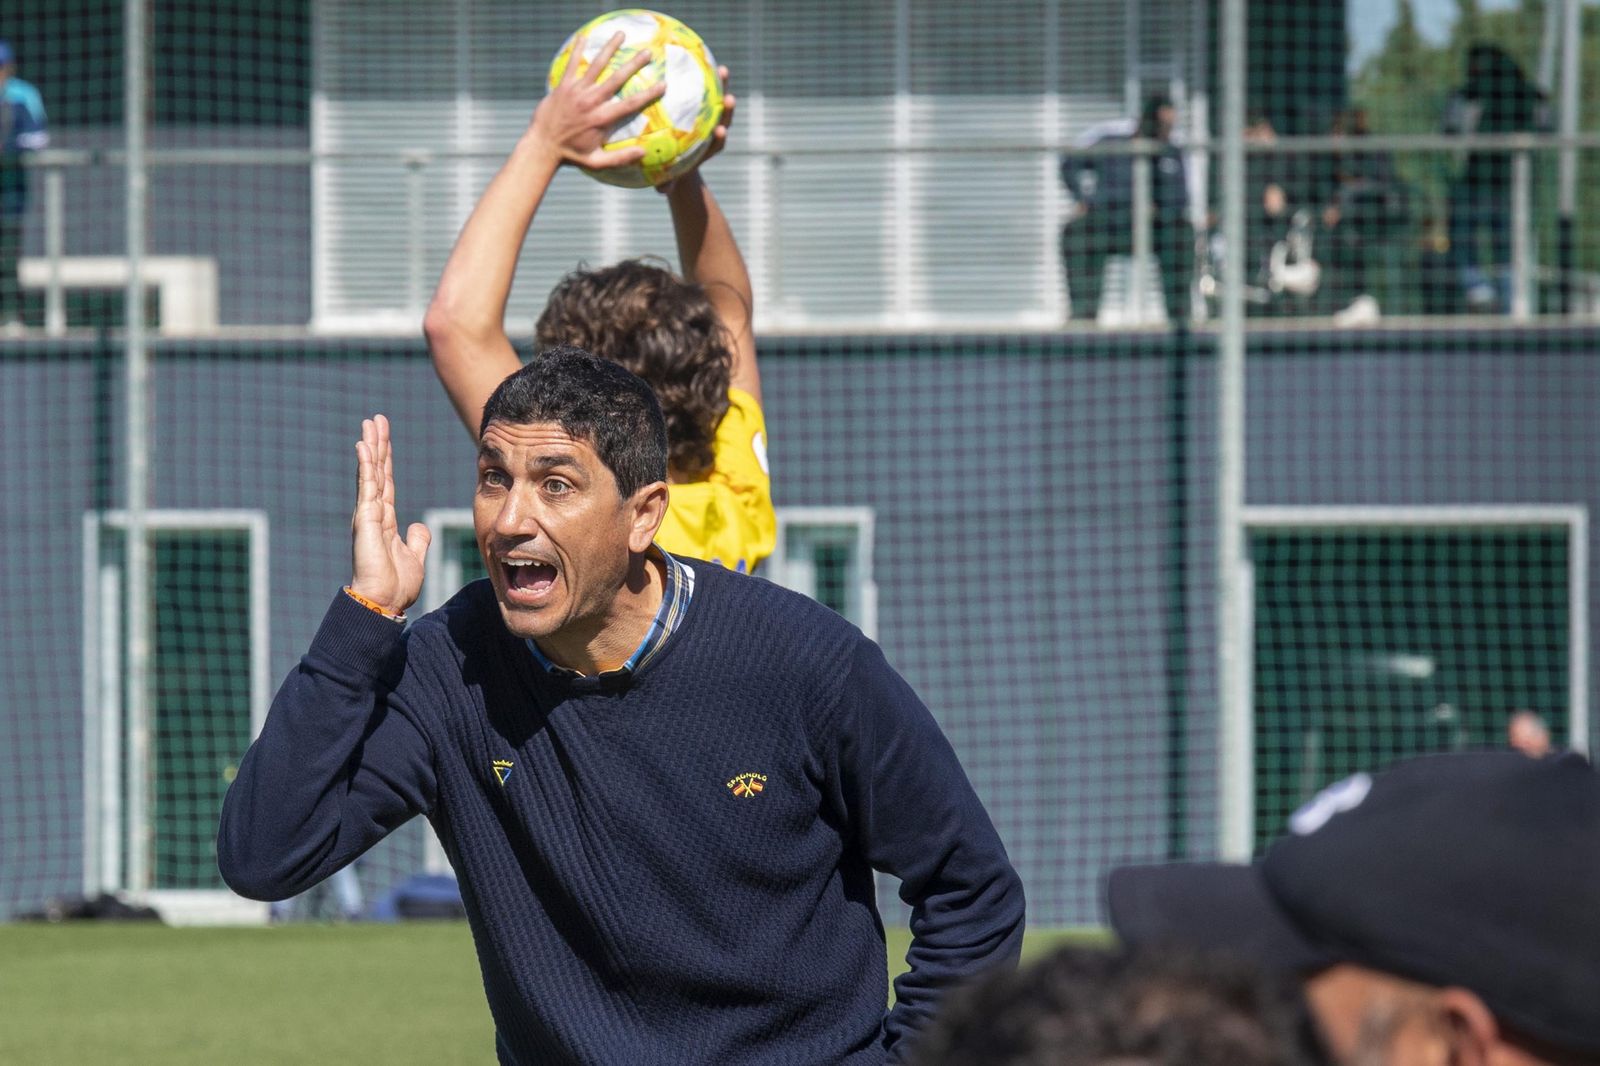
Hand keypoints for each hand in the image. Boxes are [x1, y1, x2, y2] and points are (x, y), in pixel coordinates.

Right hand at [349, 415, 430, 615]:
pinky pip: (367, 486)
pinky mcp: (365, 519)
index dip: (387, 460)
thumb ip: (416, 540)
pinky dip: (366, 465)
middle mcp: (374, 513)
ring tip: (370, 424)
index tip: (384, 439)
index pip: (387, 482)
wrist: (384, 601)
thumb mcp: (414, 556)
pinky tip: (364, 446)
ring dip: (372, 447)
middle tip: (376, 420)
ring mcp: (368, 514)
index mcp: (385, 520)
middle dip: (378, 445)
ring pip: (371, 473)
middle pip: (378, 471)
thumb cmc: (396, 584)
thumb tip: (418, 527)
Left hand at [529, 32, 666, 170]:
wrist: (541, 145)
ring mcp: (576, 92)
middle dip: (633, 65)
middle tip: (648, 53)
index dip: (648, 94)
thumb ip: (621, 158)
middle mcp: (590, 102)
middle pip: (616, 79)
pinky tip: (585, 36)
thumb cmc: (571, 155)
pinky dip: (577, 50)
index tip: (663, 85)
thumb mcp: (597, 162)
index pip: (630, 105)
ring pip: (596, 66)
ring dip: (609, 49)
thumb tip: (644, 153)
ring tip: (621, 34)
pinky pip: (572, 64)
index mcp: (601, 119)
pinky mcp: (563, 86)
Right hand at [659, 66, 734, 195]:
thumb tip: (661, 192)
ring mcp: (709, 118)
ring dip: (722, 86)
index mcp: (706, 149)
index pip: (717, 143)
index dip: (720, 138)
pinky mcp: (703, 106)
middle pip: (723, 120)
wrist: (679, 161)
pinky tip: (696, 60)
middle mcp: (712, 133)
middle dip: (728, 110)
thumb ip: (667, 186)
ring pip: (718, 101)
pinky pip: (705, 90)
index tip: (720, 132)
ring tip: (722, 70)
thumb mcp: (668, 181)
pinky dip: (704, 78)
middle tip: (729, 98)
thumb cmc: (671, 172)